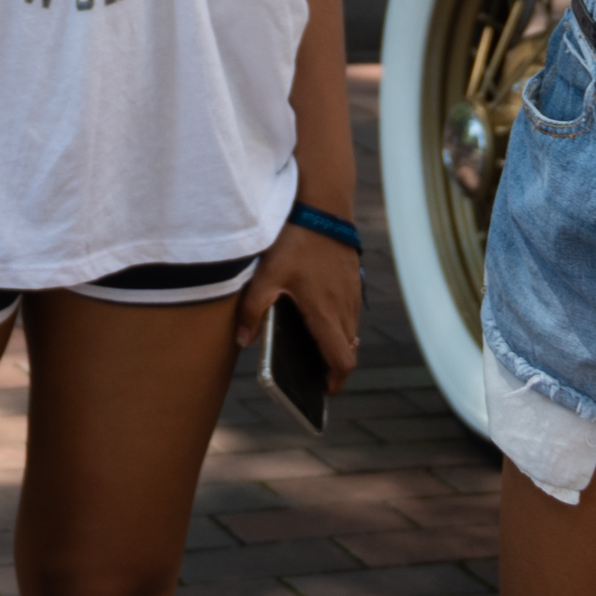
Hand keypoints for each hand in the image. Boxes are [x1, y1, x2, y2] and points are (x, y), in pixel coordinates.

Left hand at [233, 215, 362, 384]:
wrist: (324, 204)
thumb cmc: (294, 240)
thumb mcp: (265, 275)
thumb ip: (253, 310)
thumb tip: (243, 340)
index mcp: (325, 313)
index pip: (342, 360)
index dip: (335, 381)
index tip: (322, 390)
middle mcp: (344, 307)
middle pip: (348, 350)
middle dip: (333, 366)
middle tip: (312, 375)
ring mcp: (352, 293)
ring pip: (351, 331)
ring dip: (337, 344)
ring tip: (312, 349)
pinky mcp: (353, 279)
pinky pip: (351, 312)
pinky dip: (339, 324)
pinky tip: (318, 316)